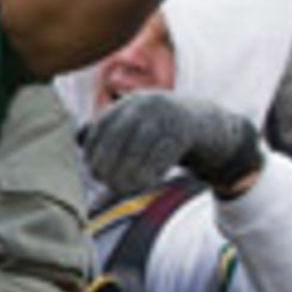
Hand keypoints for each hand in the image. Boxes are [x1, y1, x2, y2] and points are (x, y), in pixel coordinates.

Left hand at [82, 93, 262, 196]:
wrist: (211, 125)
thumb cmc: (164, 130)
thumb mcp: (137, 123)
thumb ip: (110, 130)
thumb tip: (79, 141)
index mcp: (129, 103)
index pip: (101, 125)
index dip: (93, 149)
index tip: (92, 170)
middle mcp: (145, 104)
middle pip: (117, 137)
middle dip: (109, 163)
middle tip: (107, 183)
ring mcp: (166, 116)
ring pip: (138, 150)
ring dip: (128, 173)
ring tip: (124, 188)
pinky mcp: (185, 132)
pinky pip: (161, 157)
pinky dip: (151, 173)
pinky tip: (147, 183)